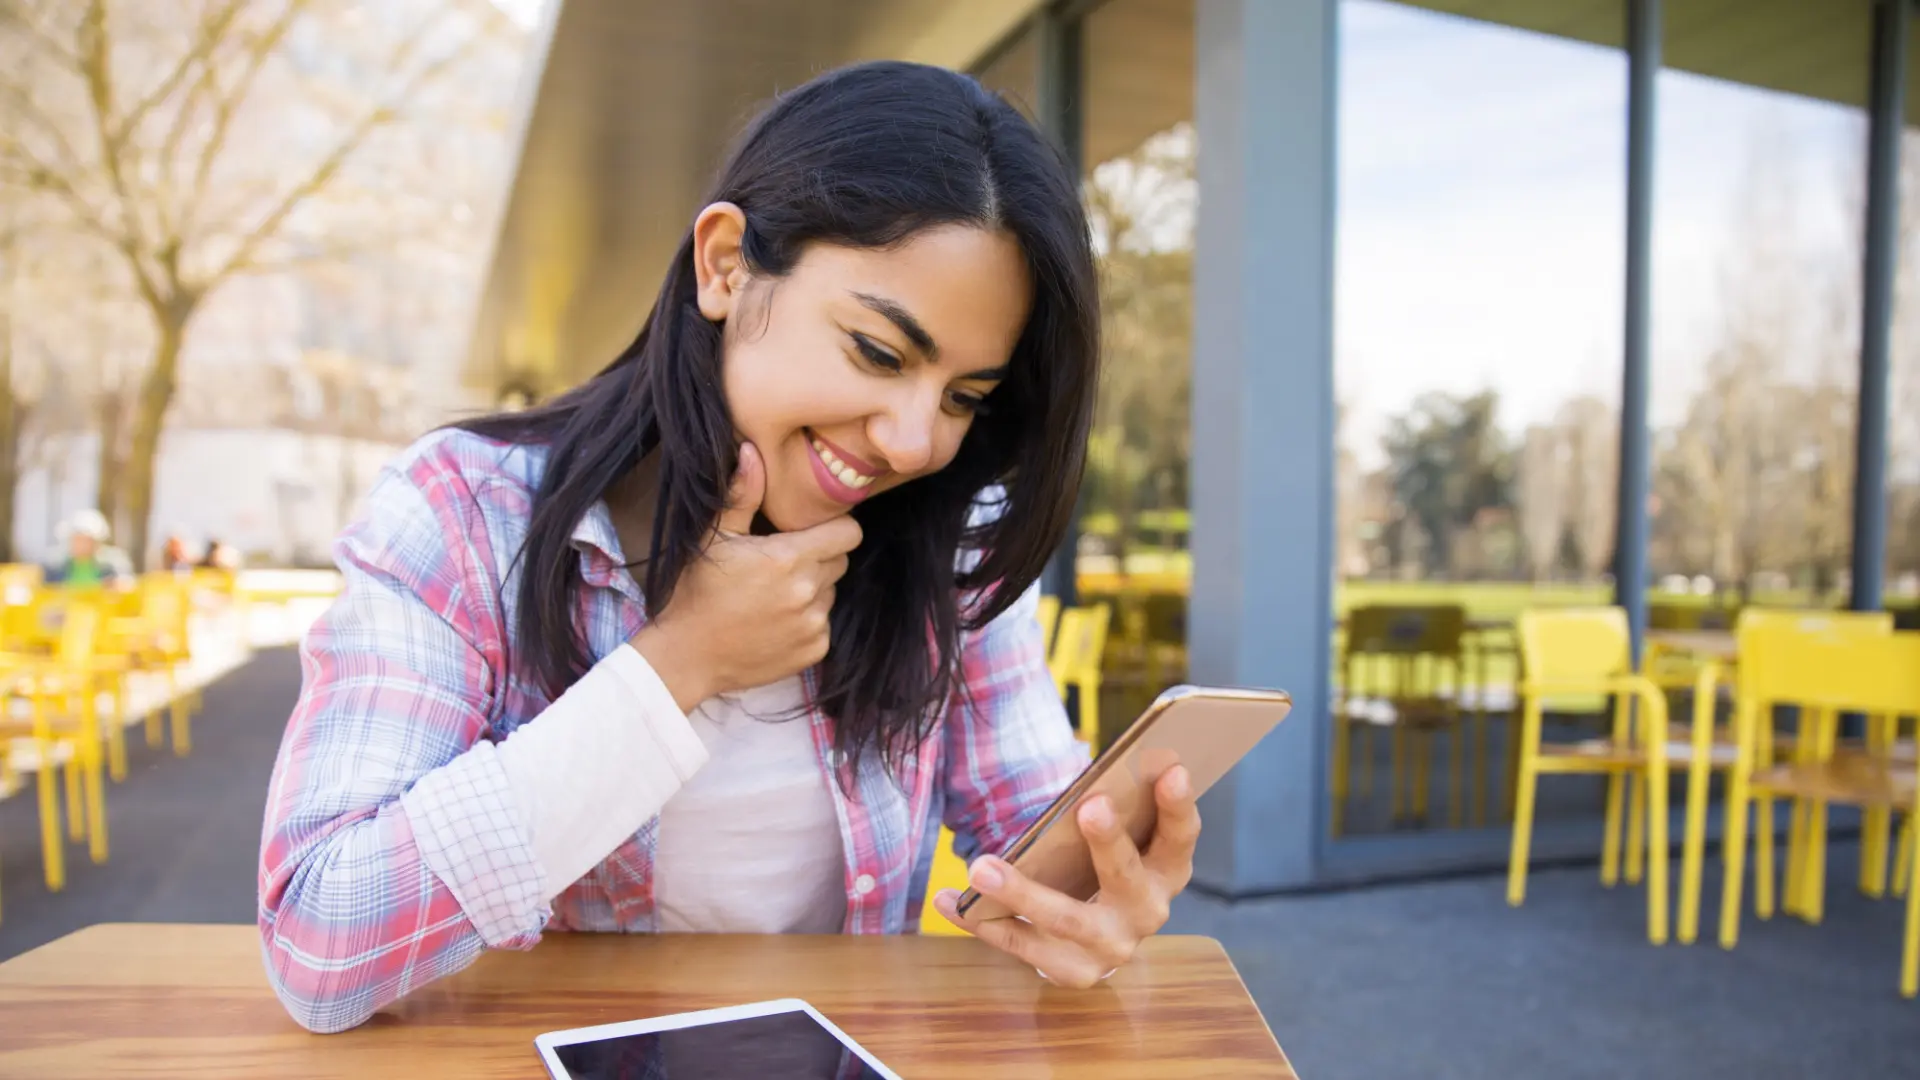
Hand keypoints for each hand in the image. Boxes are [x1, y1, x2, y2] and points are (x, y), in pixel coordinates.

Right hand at [629, 441, 862, 709]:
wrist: (685, 656)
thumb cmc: (695, 591)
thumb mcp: (712, 537)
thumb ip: (741, 494)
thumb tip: (752, 450)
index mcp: (789, 558)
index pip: (848, 532)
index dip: (833, 528)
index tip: (810, 532)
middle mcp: (809, 592)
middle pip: (840, 560)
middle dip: (819, 556)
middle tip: (781, 563)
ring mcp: (814, 625)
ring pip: (831, 592)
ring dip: (812, 588)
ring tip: (772, 594)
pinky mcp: (814, 651)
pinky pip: (823, 624)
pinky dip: (806, 620)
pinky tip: (773, 621)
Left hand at [933, 765, 1200, 987]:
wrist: (1096, 940)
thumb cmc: (1102, 865)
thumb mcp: (1118, 837)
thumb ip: (1110, 809)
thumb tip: (1090, 774)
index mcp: (1168, 870)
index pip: (1181, 836)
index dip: (1179, 806)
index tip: (1173, 769)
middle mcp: (1148, 912)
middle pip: (1128, 877)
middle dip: (1109, 842)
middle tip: (1090, 805)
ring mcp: (1113, 948)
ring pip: (1067, 920)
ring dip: (1022, 892)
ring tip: (980, 867)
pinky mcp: (1075, 972)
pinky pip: (1022, 945)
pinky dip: (981, 921)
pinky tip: (947, 900)